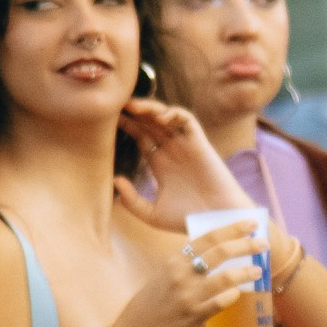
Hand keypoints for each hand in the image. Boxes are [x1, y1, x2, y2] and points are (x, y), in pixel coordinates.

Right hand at [107, 230, 259, 326]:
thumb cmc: (151, 303)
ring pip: (225, 277)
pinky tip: (239, 293)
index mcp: (173, 260)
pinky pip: (222, 302)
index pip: (207, 237)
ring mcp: (188, 295)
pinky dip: (233, 295)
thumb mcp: (163, 275)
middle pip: (220, 252)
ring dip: (246, 272)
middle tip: (263, 243)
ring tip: (258, 271)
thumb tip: (213, 255)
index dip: (231, 229)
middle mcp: (180, 273)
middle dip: (246, 245)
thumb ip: (185, 264)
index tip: (250, 225)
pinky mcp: (194, 315)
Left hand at [117, 98, 250, 225]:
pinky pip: (187, 120)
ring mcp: (186, 145)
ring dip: (150, 108)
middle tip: (116, 105)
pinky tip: (159, 117)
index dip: (127, 126)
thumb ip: (132, 201)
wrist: (218, 222)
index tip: (108, 120)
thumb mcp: (152, 215)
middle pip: (150, 123)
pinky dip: (174, 113)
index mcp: (161, 164)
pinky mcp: (200, 143)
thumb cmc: (189, 220)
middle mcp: (172, 151)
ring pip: (166, 117)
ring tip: (132, 106)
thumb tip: (115, 180)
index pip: (141, 137)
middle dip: (134, 113)